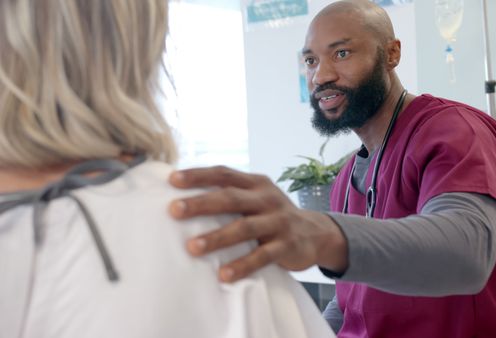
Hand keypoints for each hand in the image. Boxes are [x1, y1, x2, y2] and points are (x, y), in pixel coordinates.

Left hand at [168, 166, 346, 282]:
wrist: (317, 233)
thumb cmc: (274, 215)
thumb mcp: (258, 198)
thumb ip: (232, 195)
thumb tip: (185, 198)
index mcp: (256, 184)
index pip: (224, 174)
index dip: (199, 175)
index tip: (173, 180)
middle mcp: (267, 199)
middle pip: (231, 198)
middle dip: (201, 203)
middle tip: (174, 210)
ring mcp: (279, 222)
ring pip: (245, 228)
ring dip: (217, 237)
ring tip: (192, 247)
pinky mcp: (287, 245)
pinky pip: (263, 256)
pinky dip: (243, 265)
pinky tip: (224, 274)